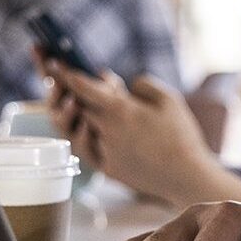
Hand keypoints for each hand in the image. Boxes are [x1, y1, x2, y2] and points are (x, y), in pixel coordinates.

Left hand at [43, 63, 213, 202]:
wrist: (186, 176)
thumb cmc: (181, 135)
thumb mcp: (169, 100)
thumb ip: (143, 85)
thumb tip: (125, 85)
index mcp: (120, 110)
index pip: (83, 88)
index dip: (66, 74)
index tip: (54, 64)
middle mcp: (107, 131)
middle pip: (79, 106)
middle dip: (77, 95)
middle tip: (82, 87)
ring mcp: (105, 152)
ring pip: (82, 128)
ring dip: (83, 116)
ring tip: (92, 111)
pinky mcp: (107, 169)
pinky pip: (90, 149)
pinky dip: (91, 137)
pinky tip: (103, 133)